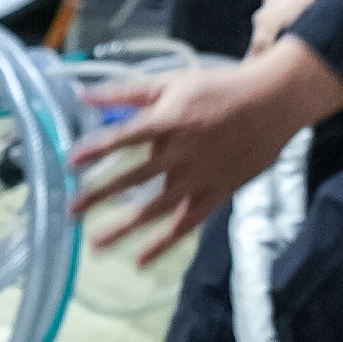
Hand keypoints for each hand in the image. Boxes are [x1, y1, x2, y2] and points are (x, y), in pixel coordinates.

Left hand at [72, 44, 342, 265]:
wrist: (273, 102)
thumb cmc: (219, 88)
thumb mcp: (171, 81)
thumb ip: (126, 92)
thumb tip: (84, 92)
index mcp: (168, 121)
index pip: (123, 139)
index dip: (95, 150)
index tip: (69, 162)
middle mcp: (181, 153)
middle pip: (133, 179)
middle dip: (98, 196)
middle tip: (70, 211)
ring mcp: (198, 178)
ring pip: (155, 209)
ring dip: (124, 228)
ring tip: (96, 245)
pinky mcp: (216, 194)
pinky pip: (185, 225)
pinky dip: (163, 243)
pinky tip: (139, 260)